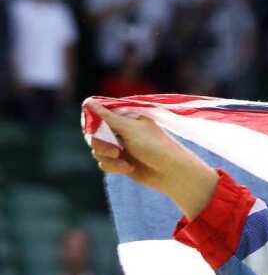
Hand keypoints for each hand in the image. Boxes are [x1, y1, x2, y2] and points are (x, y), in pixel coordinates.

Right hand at [85, 101, 218, 218]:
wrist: (173, 173)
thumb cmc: (155, 147)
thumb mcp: (130, 129)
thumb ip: (107, 117)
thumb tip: (88, 101)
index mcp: (125, 117)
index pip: (98, 115)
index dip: (93, 123)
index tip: (96, 131)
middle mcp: (121, 130)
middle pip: (93, 134)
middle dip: (100, 143)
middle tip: (116, 151)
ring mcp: (120, 146)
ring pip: (97, 150)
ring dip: (107, 157)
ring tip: (124, 160)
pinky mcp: (121, 162)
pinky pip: (104, 163)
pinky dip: (113, 166)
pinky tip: (128, 168)